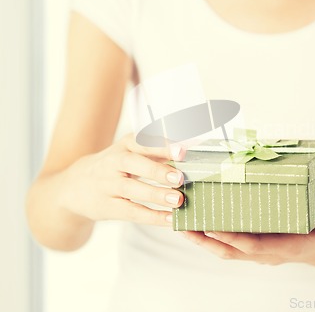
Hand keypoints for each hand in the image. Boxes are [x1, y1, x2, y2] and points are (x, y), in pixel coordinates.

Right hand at [60, 134, 185, 225]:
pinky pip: (131, 212)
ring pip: (131, 189)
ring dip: (156, 195)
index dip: (163, 146)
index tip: (183, 151)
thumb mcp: (131, 152)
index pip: (143, 142)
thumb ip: (158, 151)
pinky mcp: (107, 207)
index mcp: (125, 145)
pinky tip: (170, 219)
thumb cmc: (116, 166)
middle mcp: (114, 162)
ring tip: (179, 200)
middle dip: (157, 170)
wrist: (74, 187)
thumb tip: (193, 149)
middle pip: (134, 163)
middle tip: (180, 177)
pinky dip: (152, 217)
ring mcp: (107, 185)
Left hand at [183, 206, 314, 266]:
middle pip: (232, 251)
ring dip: (205, 240)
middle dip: (206, 240)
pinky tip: (201, 224)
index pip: (254, 246)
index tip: (211, 228)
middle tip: (183, 226)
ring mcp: (263, 252)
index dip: (232, 238)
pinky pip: (233, 245)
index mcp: (288, 247)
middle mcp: (270, 253)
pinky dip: (215, 237)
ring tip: (183, 224)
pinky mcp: (260, 247)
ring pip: (228, 250)